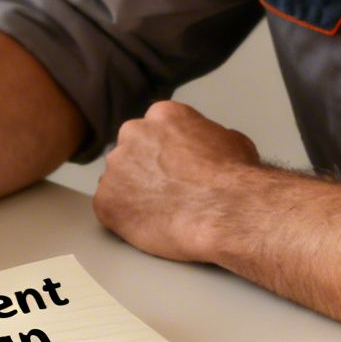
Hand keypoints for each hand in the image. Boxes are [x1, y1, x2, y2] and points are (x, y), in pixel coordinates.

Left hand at [94, 101, 262, 262]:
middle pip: (131, 152)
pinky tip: (149, 226)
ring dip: (133, 194)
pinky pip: (109, 209)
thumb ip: (207, 138)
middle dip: (144, 171)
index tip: (173, 169)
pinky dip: (125, 219)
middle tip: (166, 192)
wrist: (227, 210)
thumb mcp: (232, 140)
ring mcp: (116, 167)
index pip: (153, 131)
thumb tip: (209, 147)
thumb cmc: (235, 178)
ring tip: (161, 213)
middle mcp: (133, 133)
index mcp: (162, 115)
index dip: (164, 153)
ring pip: (118, 181)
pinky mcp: (106, 201)